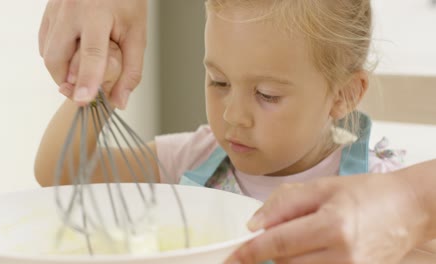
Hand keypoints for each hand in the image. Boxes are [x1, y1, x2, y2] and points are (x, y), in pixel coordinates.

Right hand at [39, 0, 146, 108]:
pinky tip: (71, 59)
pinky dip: (56, 57)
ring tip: (79, 77)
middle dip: (67, 82)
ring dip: (60, 72)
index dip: (87, 79)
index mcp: (97, 13)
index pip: (91, 53)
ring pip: (47, 52)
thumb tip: (120, 102)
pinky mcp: (48, 11)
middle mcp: (70, 10)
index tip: (83, 99)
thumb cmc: (126, 1)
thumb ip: (131, 70)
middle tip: (82, 94)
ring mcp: (55, 9)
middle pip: (57, 57)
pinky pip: (44, 42)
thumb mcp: (136, 33)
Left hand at [225, 173, 427, 263]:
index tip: (230, 258)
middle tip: (278, 233)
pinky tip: (311, 251)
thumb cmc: (366, 193)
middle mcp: (343, 255)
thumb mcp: (322, 187)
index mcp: (332, 225)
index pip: (278, 243)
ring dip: (288, 259)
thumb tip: (254, 225)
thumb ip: (284, 203)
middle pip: (285, 262)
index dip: (249, 252)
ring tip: (303, 238)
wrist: (408, 209)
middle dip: (271, 250)